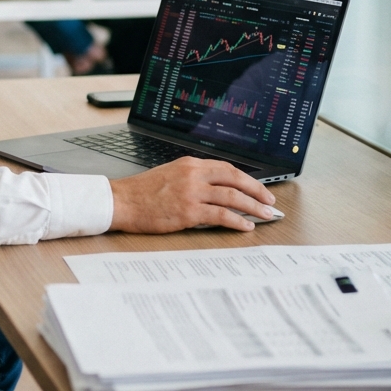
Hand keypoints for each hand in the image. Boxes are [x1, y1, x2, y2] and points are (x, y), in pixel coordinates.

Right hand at [109, 156, 275, 232]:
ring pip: (232, 196)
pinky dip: (237, 221)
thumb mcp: (169, 174)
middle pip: (234, 178)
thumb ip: (191, 178)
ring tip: (264, 215)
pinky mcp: (188, 212)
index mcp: (189, 164)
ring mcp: (191, 193)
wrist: (121, 201)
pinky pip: (221, 215)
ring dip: (252, 206)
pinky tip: (246, 226)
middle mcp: (193, 175)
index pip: (226, 168)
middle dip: (257, 190)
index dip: (247, 179)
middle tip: (269, 201)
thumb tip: (214, 189)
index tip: (258, 188)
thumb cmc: (141, 192)